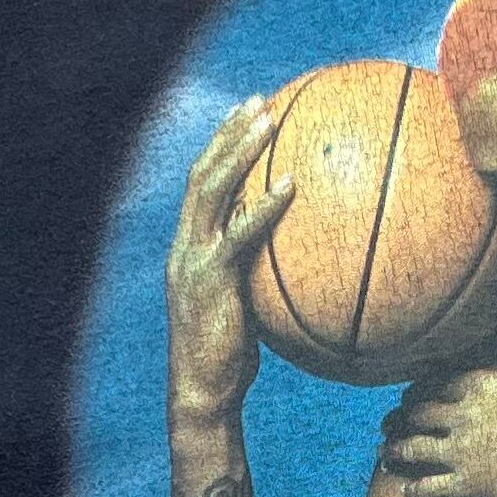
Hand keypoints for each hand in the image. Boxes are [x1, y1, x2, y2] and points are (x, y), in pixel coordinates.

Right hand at [166, 92, 295, 419]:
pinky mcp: (210, 281)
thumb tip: (311, 269)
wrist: (204, 395)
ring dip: (239, 151)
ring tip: (269, 121)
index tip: (248, 116)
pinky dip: (262, 207)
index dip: (221, 147)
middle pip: (201, 174)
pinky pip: (238, 235)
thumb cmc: (233, 362)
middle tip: (259, 101)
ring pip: (211, 191)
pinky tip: (290, 186)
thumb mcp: (251, 311)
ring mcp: (193, 261)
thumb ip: (267, 280)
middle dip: (229, 134)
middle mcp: (185, 247)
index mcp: (191, 250)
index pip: (201, 186)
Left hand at [382, 321, 496, 496]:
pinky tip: (407, 492)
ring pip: (415, 447)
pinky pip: (429, 488)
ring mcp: (463, 451)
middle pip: (421, 411)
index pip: (444, 382)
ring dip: (396, 450)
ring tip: (383, 454)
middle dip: (405, 416)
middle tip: (391, 421)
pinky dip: (415, 491)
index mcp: (486, 386)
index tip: (416, 392)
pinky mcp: (467, 485)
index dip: (427, 387)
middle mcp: (466, 416)